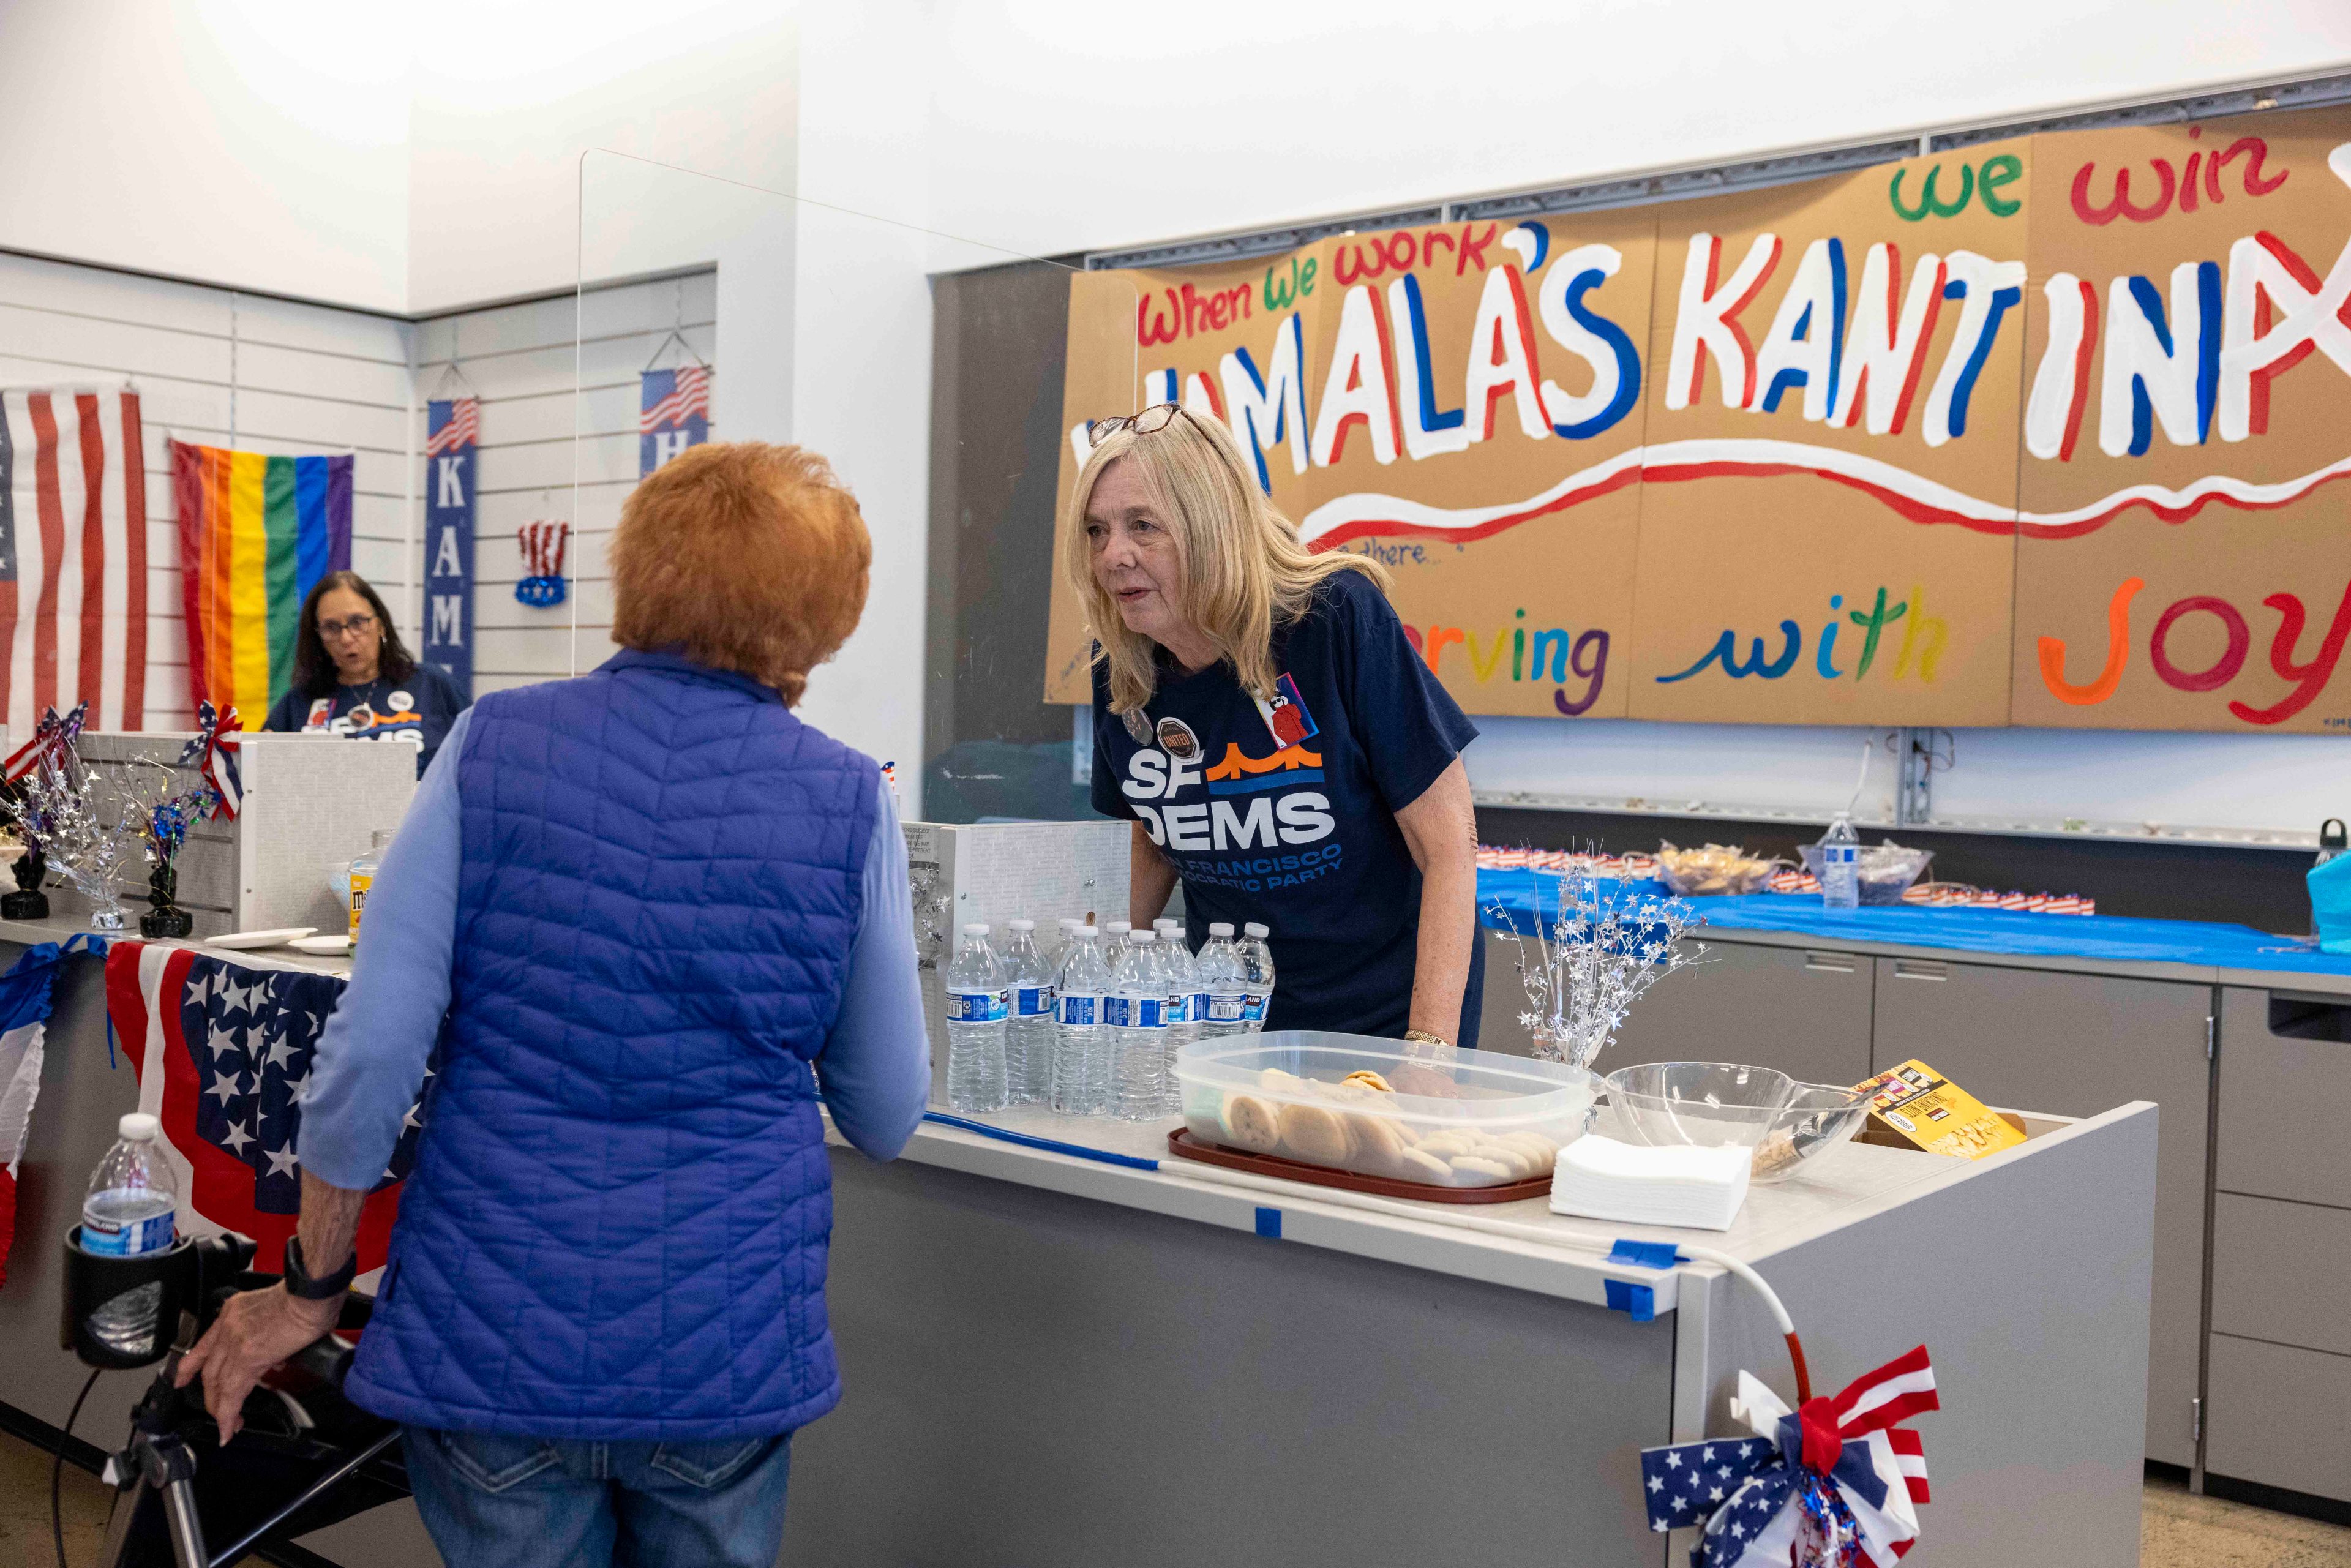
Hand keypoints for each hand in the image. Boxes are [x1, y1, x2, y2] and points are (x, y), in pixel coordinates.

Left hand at [175, 1285, 339, 1441]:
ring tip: (228, 1425)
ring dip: (220, 1409)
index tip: (181, 1379)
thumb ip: (268, 1329)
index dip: (189, 1367)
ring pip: (217, 1384)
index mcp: (233, 1311)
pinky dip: (228, 1415)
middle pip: (209, 1371)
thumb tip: (276, 1354)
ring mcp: (235, 1343)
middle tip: (219, 1412)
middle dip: (212, 1396)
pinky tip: (229, 1428)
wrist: (312, 1290)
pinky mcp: (248, 1359)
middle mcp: (228, 1327)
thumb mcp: (275, 1305)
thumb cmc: (305, 1292)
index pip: (204, 1345)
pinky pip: (233, 1393)